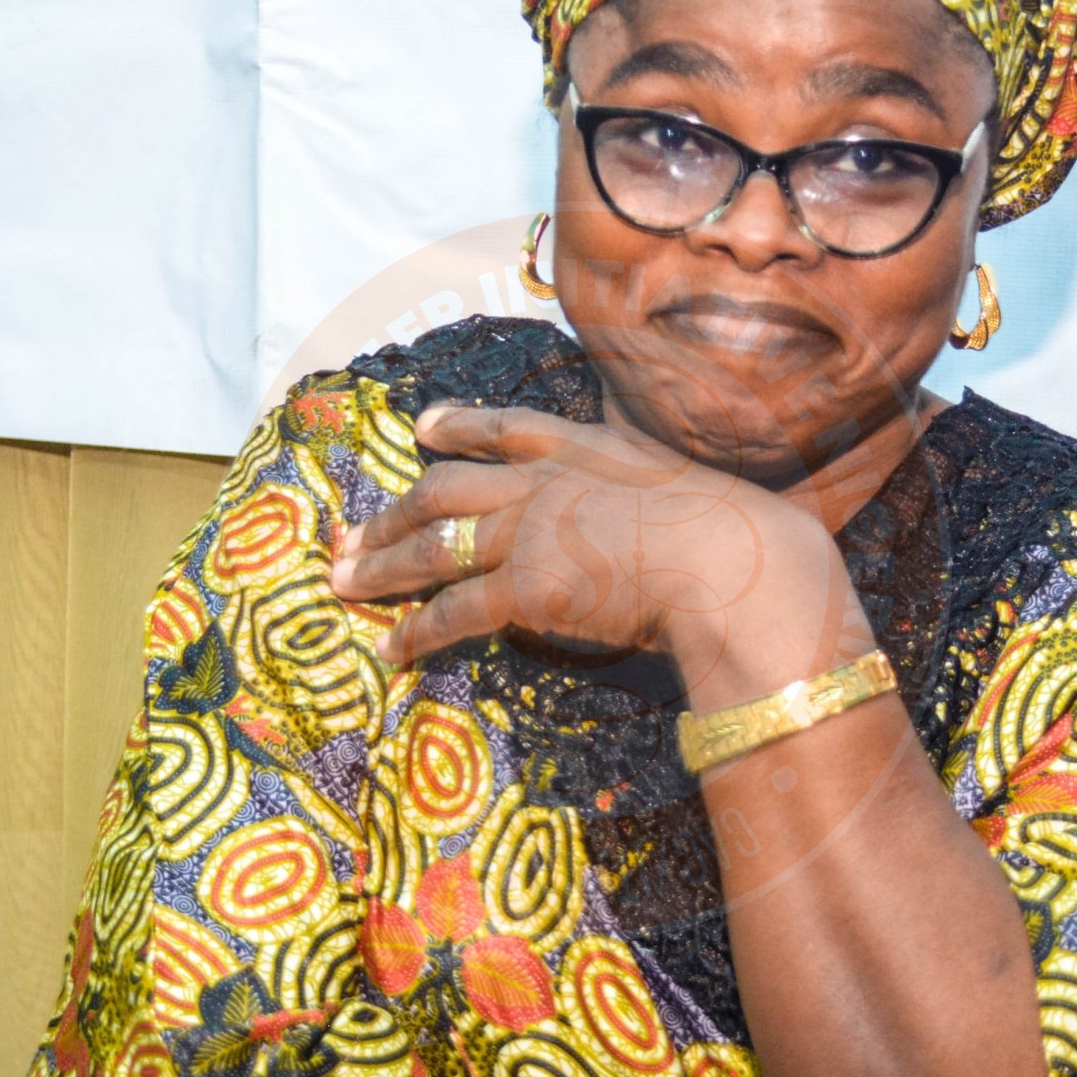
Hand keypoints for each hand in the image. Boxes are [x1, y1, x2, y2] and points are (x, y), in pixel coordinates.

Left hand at [327, 404, 856, 693]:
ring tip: (339, 582)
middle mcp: (546, 484)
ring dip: (380, 566)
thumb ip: (651, 500)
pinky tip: (388, 649)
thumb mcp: (690, 493)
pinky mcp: (527, 587)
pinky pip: (453, 612)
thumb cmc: (736, 537)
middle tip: (351, 531)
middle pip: (447, 488)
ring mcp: (532, 532)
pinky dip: (415, 631)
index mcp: (589, 450)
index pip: (509, 430)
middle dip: (393, 511)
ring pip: (433, 545)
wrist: (735, 561)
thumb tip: (647, 523)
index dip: (460, 427)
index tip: (424, 427)